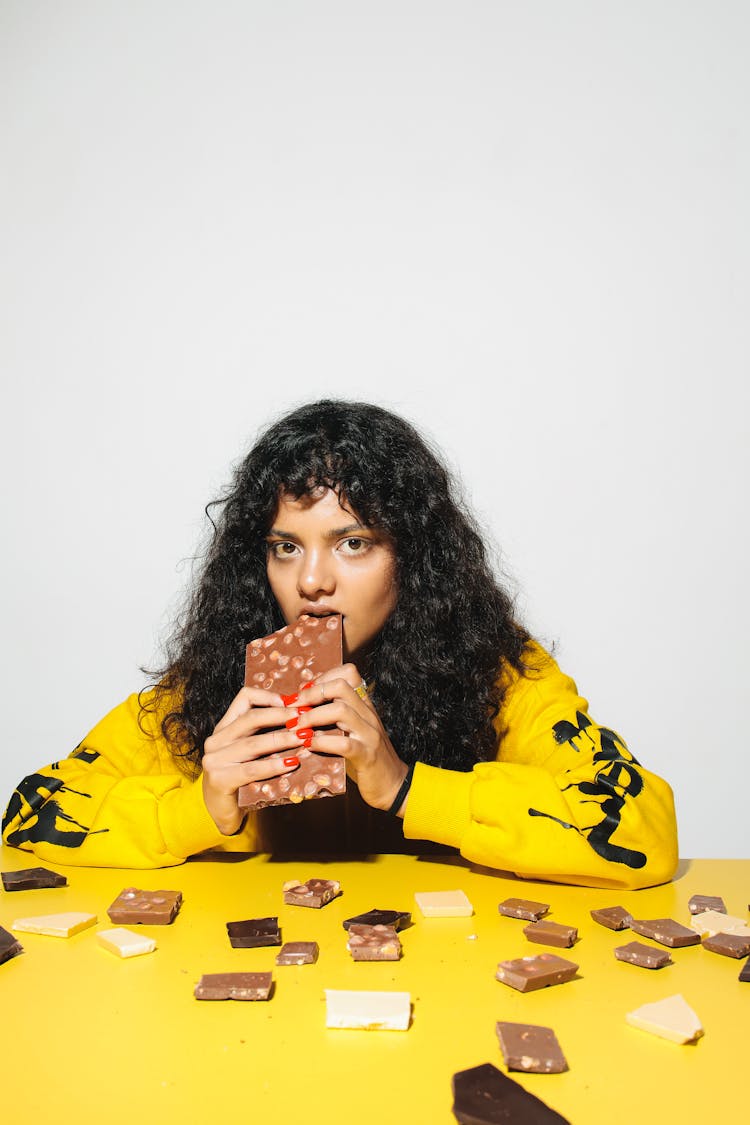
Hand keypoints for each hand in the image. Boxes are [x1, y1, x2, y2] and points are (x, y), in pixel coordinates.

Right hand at [201, 686, 305, 834]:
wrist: (219, 812)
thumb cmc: (240, 780)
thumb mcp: (250, 752)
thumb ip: (264, 734)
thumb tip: (299, 718)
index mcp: (224, 727)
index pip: (244, 698)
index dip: (269, 697)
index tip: (292, 702)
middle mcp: (216, 740)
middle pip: (251, 718)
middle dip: (281, 716)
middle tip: (304, 717)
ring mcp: (214, 760)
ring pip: (253, 743)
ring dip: (282, 739)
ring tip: (303, 738)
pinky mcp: (219, 779)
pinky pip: (251, 769)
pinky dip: (273, 765)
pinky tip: (291, 763)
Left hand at [290, 664, 409, 814]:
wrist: (394, 784)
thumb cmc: (366, 757)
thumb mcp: (353, 731)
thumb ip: (334, 717)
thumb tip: (302, 707)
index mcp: (365, 706)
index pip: (349, 673)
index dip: (322, 678)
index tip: (304, 692)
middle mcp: (369, 715)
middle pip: (341, 686)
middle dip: (312, 693)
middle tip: (293, 706)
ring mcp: (369, 734)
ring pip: (341, 711)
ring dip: (312, 717)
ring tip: (296, 727)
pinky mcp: (367, 756)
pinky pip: (343, 743)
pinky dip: (321, 742)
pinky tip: (309, 745)